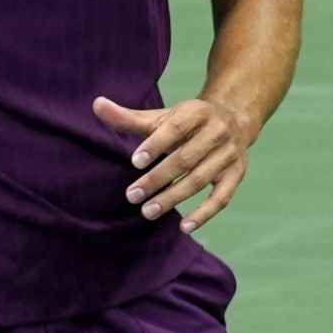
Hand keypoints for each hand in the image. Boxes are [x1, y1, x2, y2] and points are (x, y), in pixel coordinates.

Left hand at [93, 95, 256, 234]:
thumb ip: (129, 117)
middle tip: (132, 196)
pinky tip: (184, 227)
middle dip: (157, 179)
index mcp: (197, 112)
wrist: (233, 119)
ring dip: (173, 198)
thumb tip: (96, 105)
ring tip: (148, 211)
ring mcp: (229, 154)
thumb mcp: (162, 117)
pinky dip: (204, 214)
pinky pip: (221, 198)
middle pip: (185, 159)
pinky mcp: (236, 174)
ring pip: (199, 179)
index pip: (175, 128)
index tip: (134, 162)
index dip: (155, 145)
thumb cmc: (187, 122)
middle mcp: (217, 131)